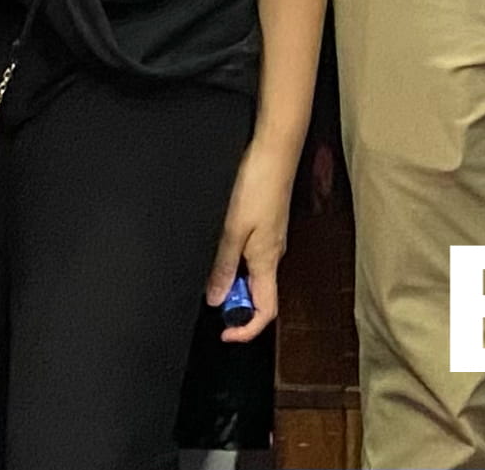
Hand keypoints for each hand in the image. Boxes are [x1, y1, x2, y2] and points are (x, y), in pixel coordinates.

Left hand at [205, 134, 297, 341]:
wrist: (275, 151)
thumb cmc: (258, 185)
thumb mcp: (233, 229)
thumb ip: (224, 266)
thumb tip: (217, 299)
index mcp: (267, 261)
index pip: (266, 311)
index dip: (246, 329)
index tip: (224, 332)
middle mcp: (273, 254)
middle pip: (258, 296)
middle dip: (234, 303)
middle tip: (210, 291)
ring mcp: (271, 239)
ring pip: (253, 275)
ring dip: (232, 279)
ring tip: (212, 266)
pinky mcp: (267, 225)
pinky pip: (252, 256)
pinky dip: (236, 260)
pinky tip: (222, 245)